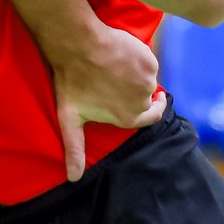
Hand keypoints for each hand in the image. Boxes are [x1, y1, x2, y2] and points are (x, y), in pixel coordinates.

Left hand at [43, 22, 164, 180]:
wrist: (78, 45)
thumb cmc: (71, 81)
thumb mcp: (69, 118)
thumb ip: (75, 149)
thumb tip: (74, 179)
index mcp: (129, 117)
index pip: (150, 117)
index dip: (151, 110)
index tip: (153, 102)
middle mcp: (142, 101)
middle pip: (147, 98)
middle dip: (137, 91)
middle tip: (119, 79)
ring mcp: (148, 79)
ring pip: (148, 78)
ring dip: (137, 74)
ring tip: (116, 66)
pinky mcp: (148, 60)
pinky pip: (148, 61)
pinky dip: (140, 59)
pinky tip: (122, 55)